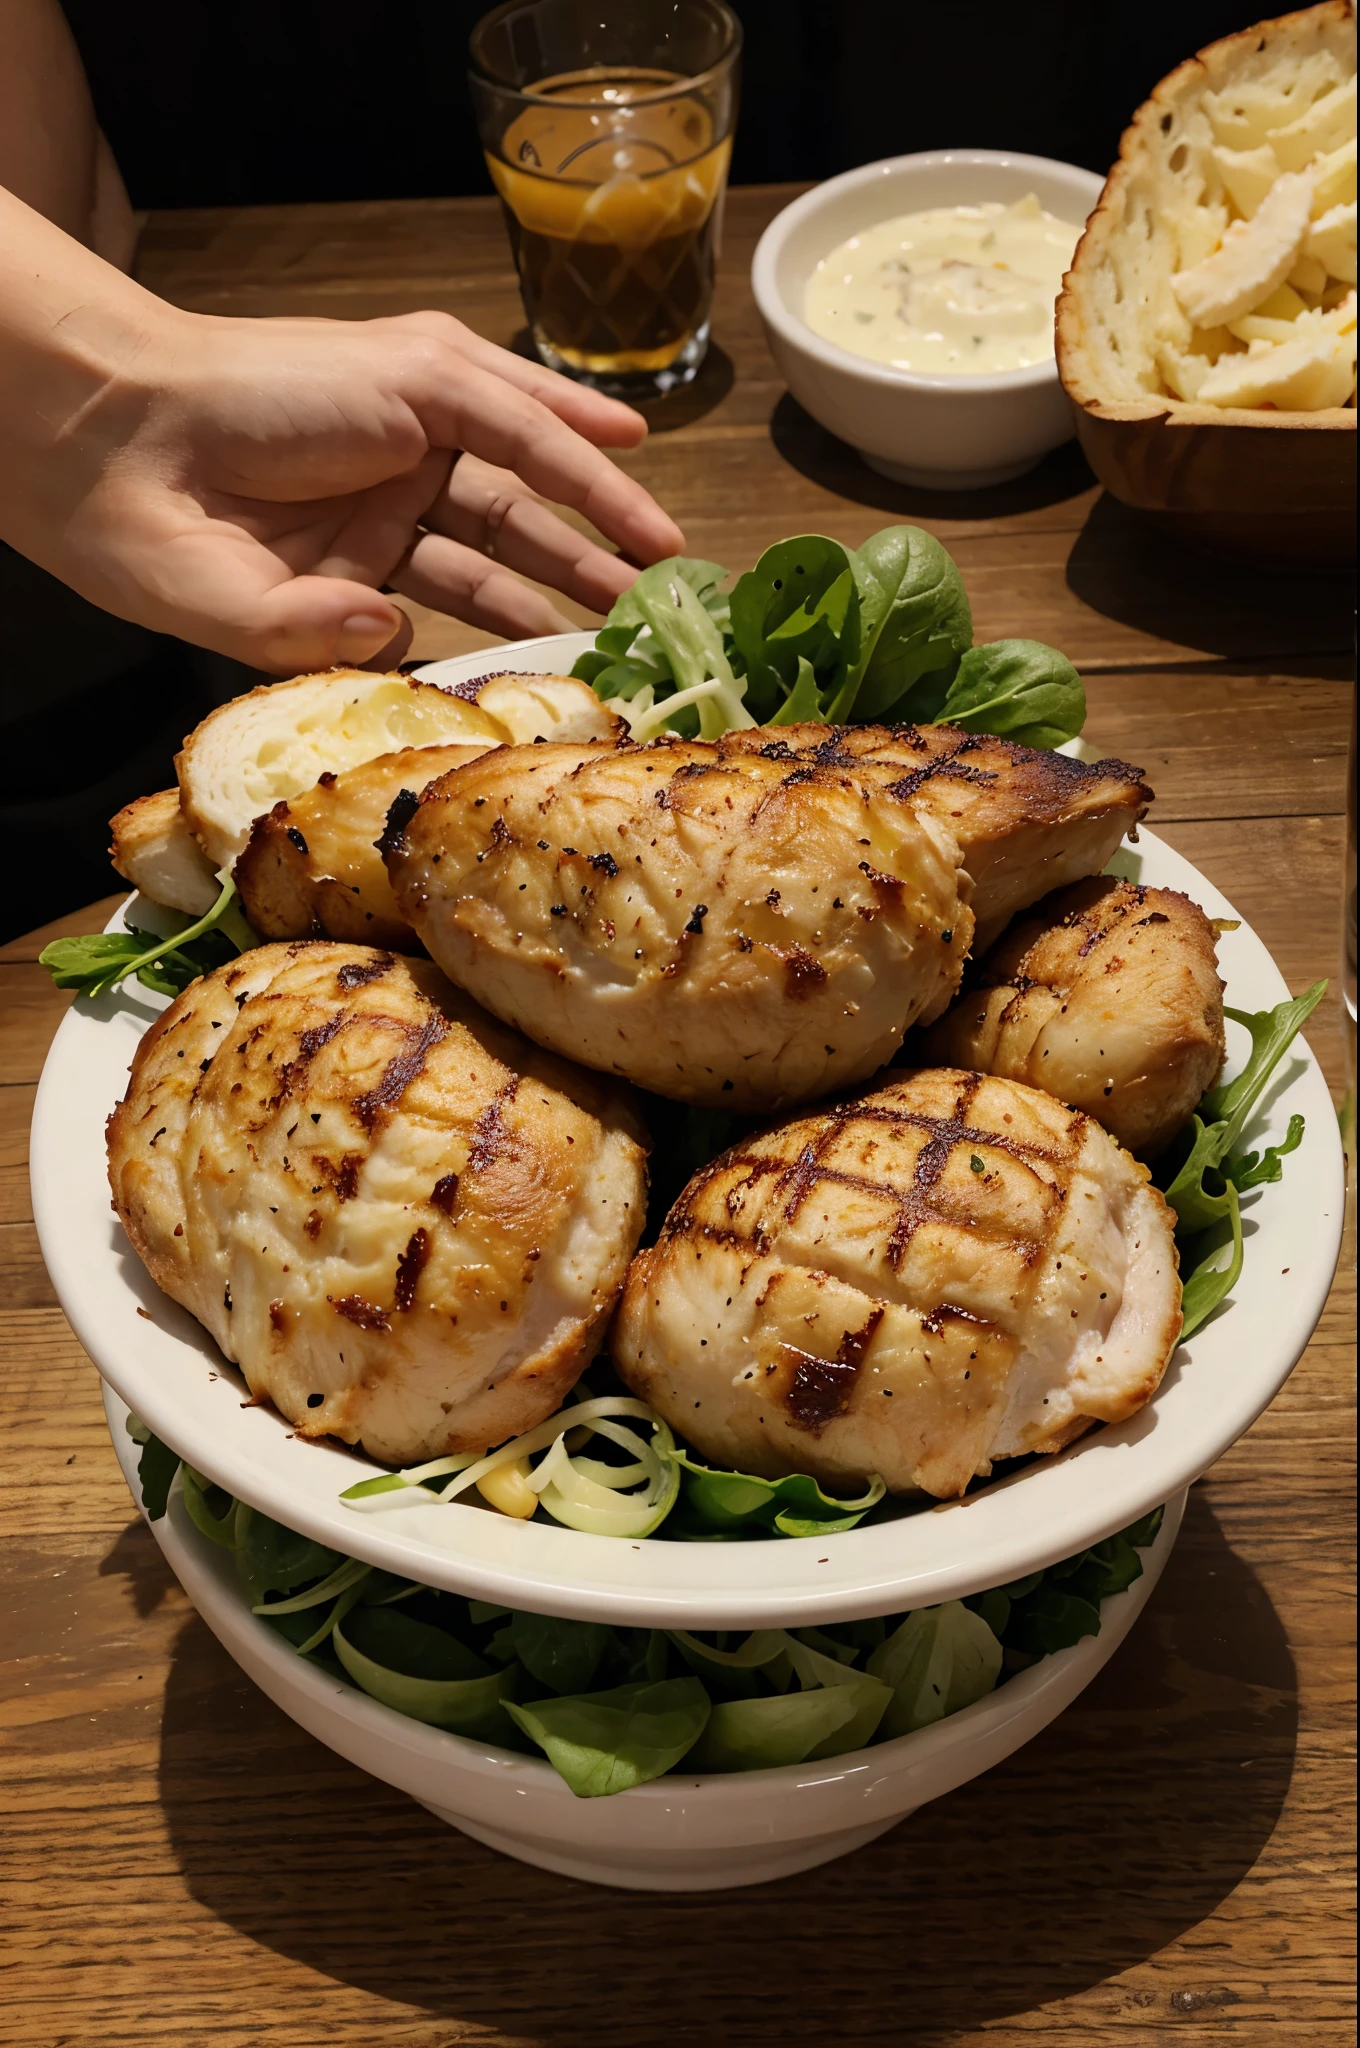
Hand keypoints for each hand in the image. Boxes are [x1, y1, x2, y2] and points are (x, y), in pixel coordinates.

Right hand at [0, 189, 684, 671]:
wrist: (97, 446)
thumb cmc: (147, 537)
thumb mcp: (247, 618)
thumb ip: (323, 636)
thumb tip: (395, 633)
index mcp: (353, 561)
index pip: (461, 593)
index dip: (522, 627)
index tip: (578, 665)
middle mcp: (387, 498)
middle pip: (509, 542)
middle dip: (579, 577)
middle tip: (646, 622)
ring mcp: (399, 440)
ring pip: (524, 482)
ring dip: (598, 520)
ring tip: (661, 562)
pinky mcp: (407, 381)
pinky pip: (511, 414)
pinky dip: (573, 431)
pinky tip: (633, 455)